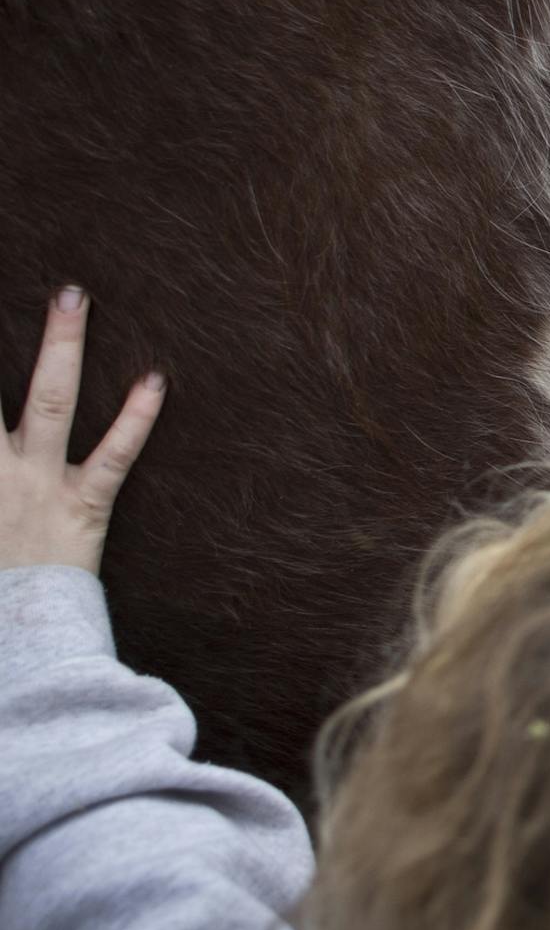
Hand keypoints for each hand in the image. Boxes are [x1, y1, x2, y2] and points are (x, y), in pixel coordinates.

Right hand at [2, 288, 164, 573]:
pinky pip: (114, 456)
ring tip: (73, 297)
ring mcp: (37, 484)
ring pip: (47, 402)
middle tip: (44, 292)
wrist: (13, 637)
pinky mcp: (83, 506)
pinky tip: (155, 381)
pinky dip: (138, 418)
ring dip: (62, 346)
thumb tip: (5, 449)